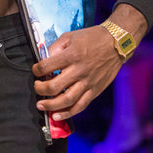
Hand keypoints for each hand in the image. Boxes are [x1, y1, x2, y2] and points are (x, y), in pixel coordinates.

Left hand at [32, 5, 147, 120]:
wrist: (116, 43)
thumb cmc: (92, 38)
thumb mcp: (70, 36)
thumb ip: (55, 48)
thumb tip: (43, 59)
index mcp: (71, 55)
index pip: (47, 67)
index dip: (37, 70)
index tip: (36, 71)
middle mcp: (79, 71)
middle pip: (54, 87)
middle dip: (40, 89)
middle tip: (36, 88)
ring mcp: (88, 82)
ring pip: (67, 100)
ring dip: (51, 105)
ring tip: (41, 105)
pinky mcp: (95, 90)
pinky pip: (80, 105)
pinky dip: (68, 113)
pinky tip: (57, 116)